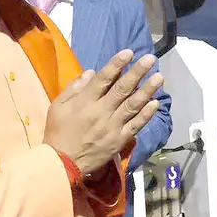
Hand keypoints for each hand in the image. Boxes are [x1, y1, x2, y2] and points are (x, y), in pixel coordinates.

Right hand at [43, 49, 162, 178]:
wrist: (62, 164)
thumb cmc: (58, 132)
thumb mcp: (57, 107)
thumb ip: (73, 89)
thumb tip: (91, 72)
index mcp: (85, 102)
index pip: (103, 79)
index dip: (117, 64)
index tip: (129, 52)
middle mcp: (101, 112)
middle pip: (122, 89)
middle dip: (137, 72)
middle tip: (150, 59)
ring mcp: (113, 126)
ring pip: (133, 105)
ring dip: (147, 90)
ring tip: (159, 77)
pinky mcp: (120, 140)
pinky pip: (136, 125)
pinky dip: (146, 114)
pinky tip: (155, 103)